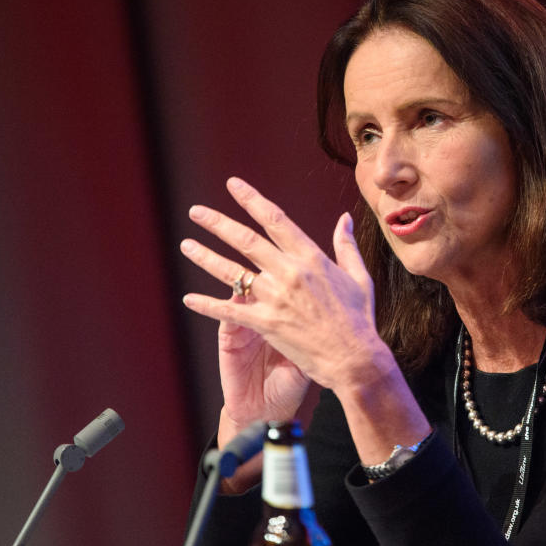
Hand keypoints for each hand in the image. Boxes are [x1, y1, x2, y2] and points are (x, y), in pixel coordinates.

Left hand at [181, 178, 390, 403]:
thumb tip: (344, 218)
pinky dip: (207, 305)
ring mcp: (276, 298)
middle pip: (246, 240)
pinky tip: (188, 299)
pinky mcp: (267, 323)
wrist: (355, 360)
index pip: (275, 220)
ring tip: (186, 245)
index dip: (251, 200)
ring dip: (205, 257)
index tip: (233, 186)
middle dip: (218, 223)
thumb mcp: (358, 277)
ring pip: (232, 272)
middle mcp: (291, 273)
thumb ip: (346, 245)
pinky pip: (230, 311)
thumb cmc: (359, 319)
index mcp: (312, 258)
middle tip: (196, 212)